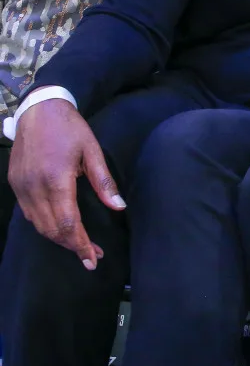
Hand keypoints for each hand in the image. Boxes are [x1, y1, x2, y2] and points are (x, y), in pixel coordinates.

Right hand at [8, 97, 123, 270]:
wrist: (39, 108)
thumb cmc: (70, 128)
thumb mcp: (92, 150)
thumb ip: (104, 181)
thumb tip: (118, 207)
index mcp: (56, 179)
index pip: (67, 223)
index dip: (80, 243)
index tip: (93, 257)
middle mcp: (34, 186)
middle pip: (51, 229)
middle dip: (72, 246)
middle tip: (92, 256)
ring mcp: (21, 186)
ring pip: (38, 224)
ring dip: (58, 238)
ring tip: (80, 245)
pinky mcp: (15, 183)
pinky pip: (29, 213)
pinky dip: (45, 225)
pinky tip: (60, 227)